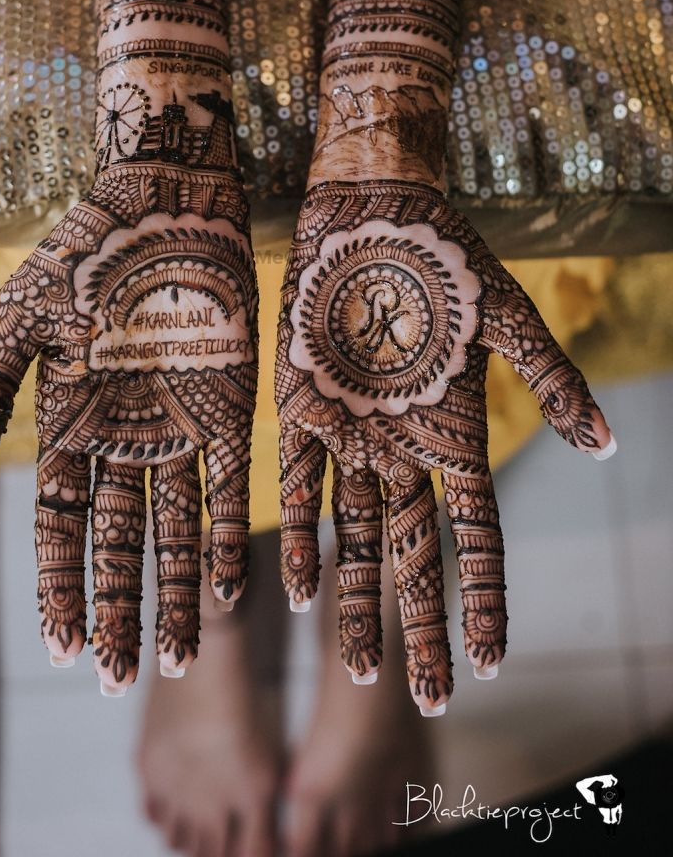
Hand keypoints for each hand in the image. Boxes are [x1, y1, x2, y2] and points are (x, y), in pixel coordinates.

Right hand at [0, 164, 257, 692]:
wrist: (164, 204)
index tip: (63, 649)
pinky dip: (227, 541)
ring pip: (174, 532)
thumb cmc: (84, 253)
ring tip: (177, 661)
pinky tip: (229, 595)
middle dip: (117, 612)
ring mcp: (175, 431)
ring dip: (172, 596)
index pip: (60, 527)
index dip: (60, 587)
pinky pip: (227, 489)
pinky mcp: (225, 412)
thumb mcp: (23, 315)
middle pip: (117, 546)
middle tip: (118, 681)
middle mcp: (122, 441)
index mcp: (67, 424)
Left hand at [275, 180, 613, 715]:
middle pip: (415, 556)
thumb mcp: (506, 319)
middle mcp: (402, 450)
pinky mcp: (298, 410)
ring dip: (359, 604)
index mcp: (455, 436)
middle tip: (422, 696)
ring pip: (356, 538)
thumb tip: (609, 445)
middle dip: (419, 624)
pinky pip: (298, 488)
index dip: (482, 600)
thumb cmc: (447, 258)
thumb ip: (552, 379)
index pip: (476, 539)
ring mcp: (350, 436)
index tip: (489, 663)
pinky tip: (301, 593)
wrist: (370, 210)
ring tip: (364, 669)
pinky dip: (301, 539)